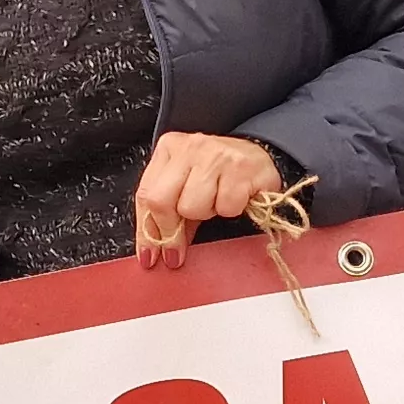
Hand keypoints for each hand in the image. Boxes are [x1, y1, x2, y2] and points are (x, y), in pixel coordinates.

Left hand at [132, 133, 285, 268]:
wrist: (258, 158)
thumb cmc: (219, 173)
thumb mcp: (187, 186)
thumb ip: (169, 213)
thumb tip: (156, 249)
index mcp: (170, 148)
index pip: (145, 195)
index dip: (146, 232)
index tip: (150, 256)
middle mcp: (190, 147)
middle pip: (161, 201)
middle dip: (170, 231)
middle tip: (179, 247)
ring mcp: (216, 155)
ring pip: (192, 207)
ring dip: (206, 214)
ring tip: (216, 201)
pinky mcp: (242, 168)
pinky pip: (226, 207)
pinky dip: (231, 209)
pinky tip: (235, 197)